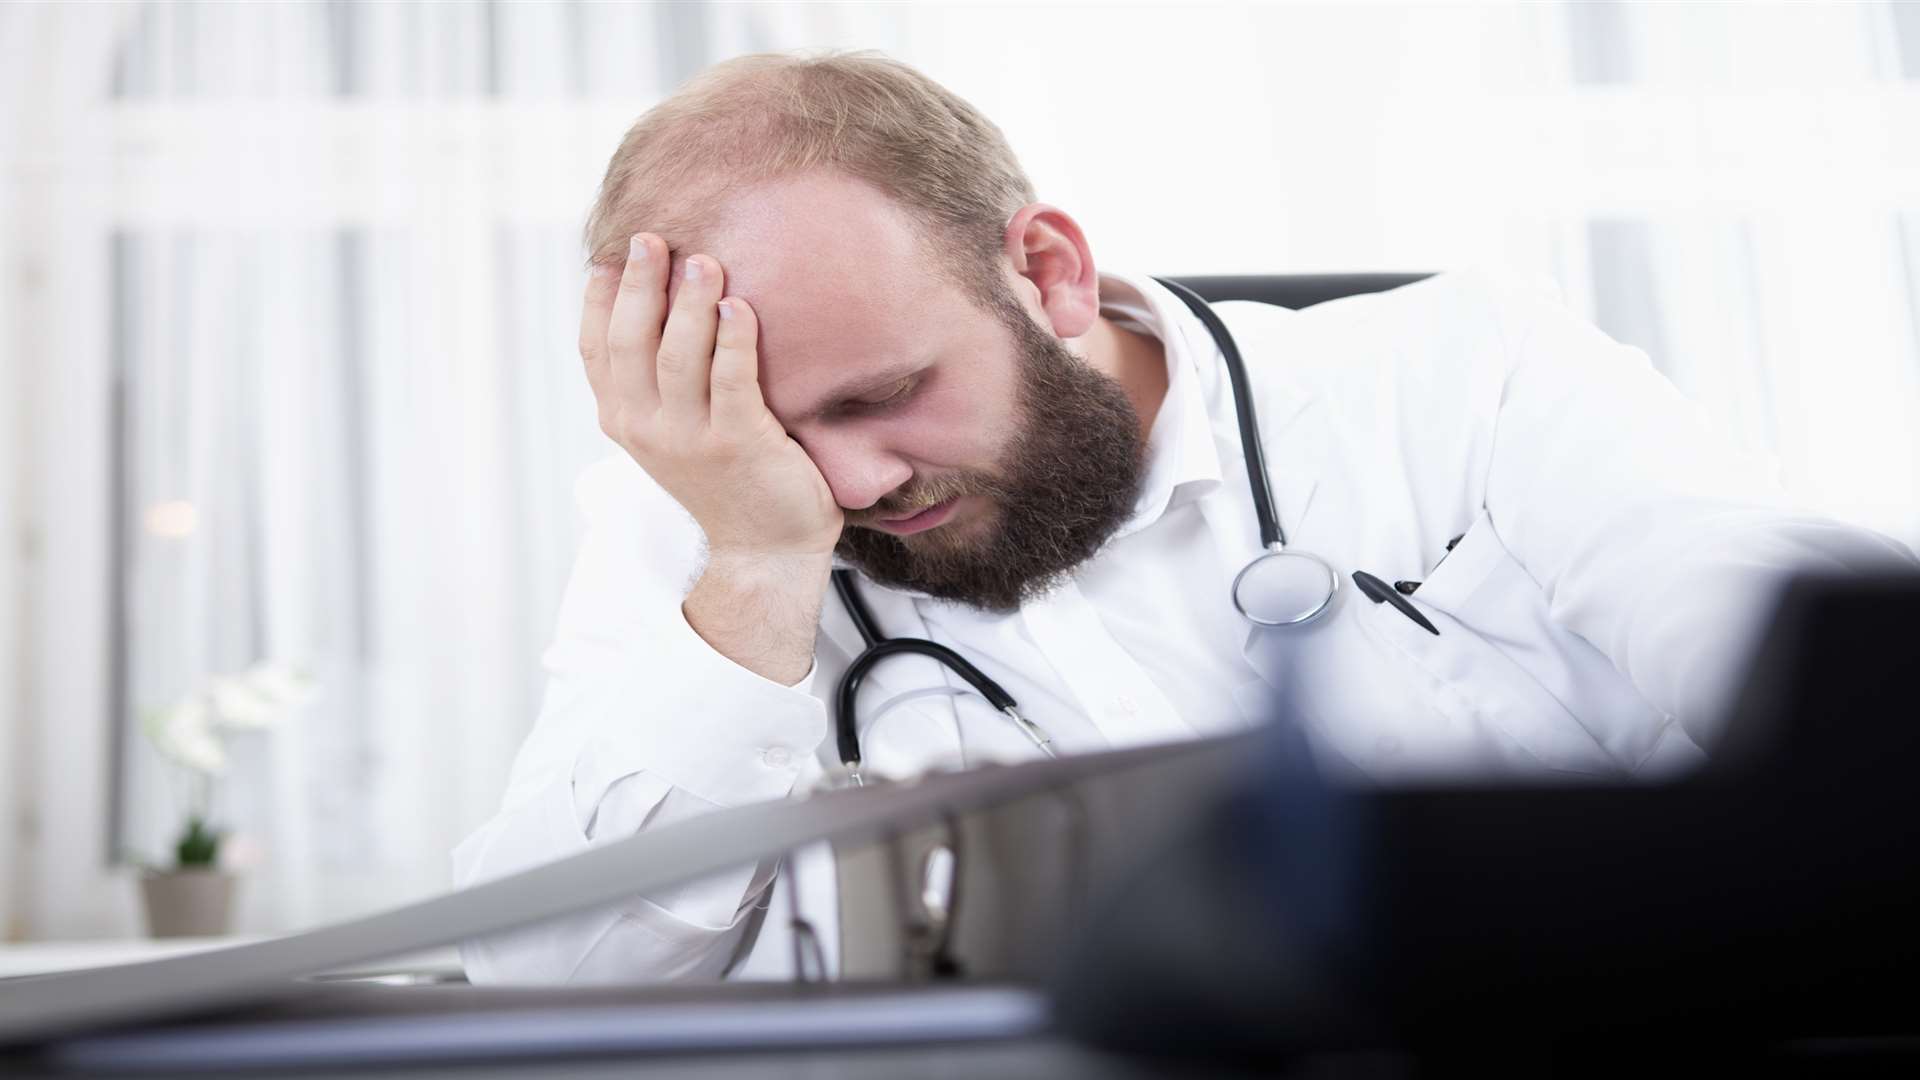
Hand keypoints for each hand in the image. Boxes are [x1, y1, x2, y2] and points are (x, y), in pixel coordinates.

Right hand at [580, 234, 843, 557]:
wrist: (764, 544)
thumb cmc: (725, 472)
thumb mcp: (672, 426)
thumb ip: (656, 376)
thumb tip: (655, 296)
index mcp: (623, 419)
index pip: (596, 348)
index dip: (601, 299)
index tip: (612, 253)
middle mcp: (647, 429)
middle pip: (632, 342)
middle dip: (640, 285)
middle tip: (653, 237)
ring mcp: (690, 439)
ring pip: (678, 357)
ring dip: (689, 304)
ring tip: (704, 261)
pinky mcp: (738, 444)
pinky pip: (731, 381)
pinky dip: (732, 340)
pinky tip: (739, 307)